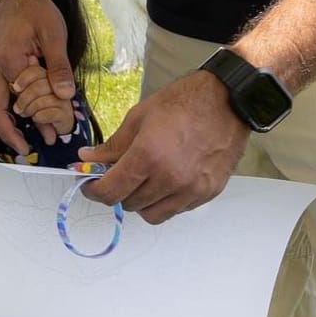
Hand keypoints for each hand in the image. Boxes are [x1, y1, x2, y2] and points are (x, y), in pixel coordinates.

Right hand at [0, 0, 74, 154]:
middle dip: (4, 132)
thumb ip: (58, 66)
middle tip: (24, 147)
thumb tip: (64, 95)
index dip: (24, 125)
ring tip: (18, 137)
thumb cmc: (36, 12)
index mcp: (8, 61)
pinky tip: (14, 118)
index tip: (40, 140)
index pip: (13, 102)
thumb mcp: (54, 35)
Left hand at [76, 70, 250, 222]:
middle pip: (129, 205)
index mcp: (148, 157)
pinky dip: (165, 201)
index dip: (93, 191)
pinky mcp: (207, 193)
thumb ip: (112, 146)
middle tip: (116, 176)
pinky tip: (165, 181)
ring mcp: (191, 189)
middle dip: (117, 192)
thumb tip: (88, 160)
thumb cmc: (182, 104)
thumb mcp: (139, 118)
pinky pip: (176, 210)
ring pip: (152, 214)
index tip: (89, 184)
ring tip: (143, 181)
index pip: (111, 192)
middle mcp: (170, 179)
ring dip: (141, 202)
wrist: (227, 102)